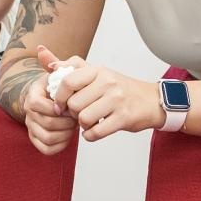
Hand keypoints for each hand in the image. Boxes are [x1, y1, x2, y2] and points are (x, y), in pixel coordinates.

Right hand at [20, 46, 81, 155]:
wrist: (53, 99)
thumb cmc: (59, 86)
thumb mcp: (59, 73)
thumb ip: (55, 62)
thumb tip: (42, 49)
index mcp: (32, 95)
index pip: (39, 105)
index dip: (58, 108)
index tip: (70, 105)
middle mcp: (28, 112)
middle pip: (46, 124)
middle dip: (66, 122)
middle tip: (77, 117)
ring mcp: (31, 127)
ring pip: (47, 138)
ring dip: (65, 134)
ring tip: (74, 126)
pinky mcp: (36, 140)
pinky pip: (46, 149)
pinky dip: (60, 145)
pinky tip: (68, 137)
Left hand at [48, 48, 162, 142]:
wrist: (151, 101)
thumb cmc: (120, 89)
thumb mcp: (97, 73)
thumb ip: (71, 68)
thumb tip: (49, 64)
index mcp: (98, 71)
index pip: (67, 81)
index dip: (59, 97)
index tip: (60, 105)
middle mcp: (108, 83)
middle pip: (74, 104)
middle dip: (72, 114)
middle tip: (79, 114)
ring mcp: (117, 100)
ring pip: (83, 119)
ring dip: (82, 125)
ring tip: (89, 122)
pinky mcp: (124, 118)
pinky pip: (96, 132)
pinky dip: (90, 135)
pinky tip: (94, 131)